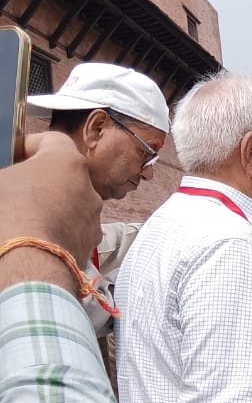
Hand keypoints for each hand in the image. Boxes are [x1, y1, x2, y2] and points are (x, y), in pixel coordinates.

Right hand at [3, 133, 103, 264]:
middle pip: (63, 176)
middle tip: (15, 188)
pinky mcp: (90, 244)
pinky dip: (56, 231)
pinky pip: (72, 231)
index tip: (13, 153)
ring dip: (50, 207)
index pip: (52, 140)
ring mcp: (93, 218)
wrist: (29, 262)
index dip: (29, 145)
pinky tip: (33, 238)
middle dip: (40, 180)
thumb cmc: (8, 214)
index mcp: (66, 162)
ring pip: (70, 205)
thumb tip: (8, 183)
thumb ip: (6, 176)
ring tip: (22, 218)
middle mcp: (88, 187)